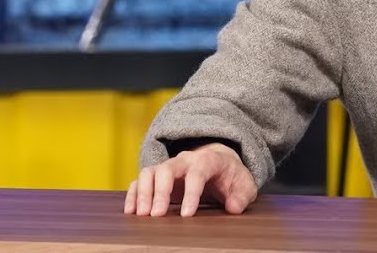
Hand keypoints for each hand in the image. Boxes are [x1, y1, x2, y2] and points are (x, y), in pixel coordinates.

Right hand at [124, 141, 256, 216]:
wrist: (220, 163)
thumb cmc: (231, 176)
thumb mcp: (245, 184)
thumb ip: (243, 195)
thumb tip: (234, 207)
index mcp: (208, 160)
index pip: (197, 174)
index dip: (191, 193)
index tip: (186, 215)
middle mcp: (184, 160)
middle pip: (167, 169)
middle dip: (161, 192)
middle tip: (157, 216)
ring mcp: (168, 166)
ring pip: (150, 172)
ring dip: (143, 193)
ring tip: (142, 215)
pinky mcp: (157, 176)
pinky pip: (139, 180)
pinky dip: (133, 193)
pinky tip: (131, 211)